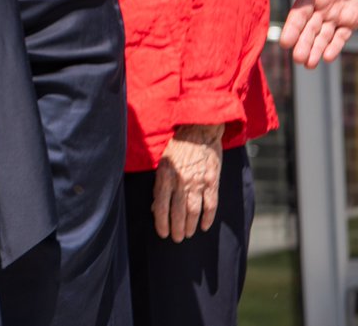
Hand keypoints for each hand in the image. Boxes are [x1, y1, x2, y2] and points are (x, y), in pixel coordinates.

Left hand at [151, 124, 223, 241]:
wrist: (200, 130)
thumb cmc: (178, 147)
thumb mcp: (162, 162)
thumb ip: (159, 185)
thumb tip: (156, 207)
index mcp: (165, 176)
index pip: (161, 206)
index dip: (161, 223)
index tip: (162, 233)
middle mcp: (181, 181)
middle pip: (178, 212)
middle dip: (176, 229)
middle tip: (176, 238)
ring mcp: (198, 182)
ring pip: (194, 211)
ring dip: (190, 226)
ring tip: (187, 234)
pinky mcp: (212, 181)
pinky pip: (211, 204)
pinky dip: (208, 218)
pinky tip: (204, 226)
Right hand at [280, 0, 357, 66]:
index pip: (299, 13)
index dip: (292, 28)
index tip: (285, 43)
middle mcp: (320, 7)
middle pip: (308, 29)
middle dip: (303, 44)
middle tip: (298, 59)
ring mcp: (334, 15)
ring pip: (322, 36)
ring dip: (315, 50)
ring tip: (309, 65)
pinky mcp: (349, 21)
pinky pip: (340, 37)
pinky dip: (334, 47)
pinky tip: (328, 58)